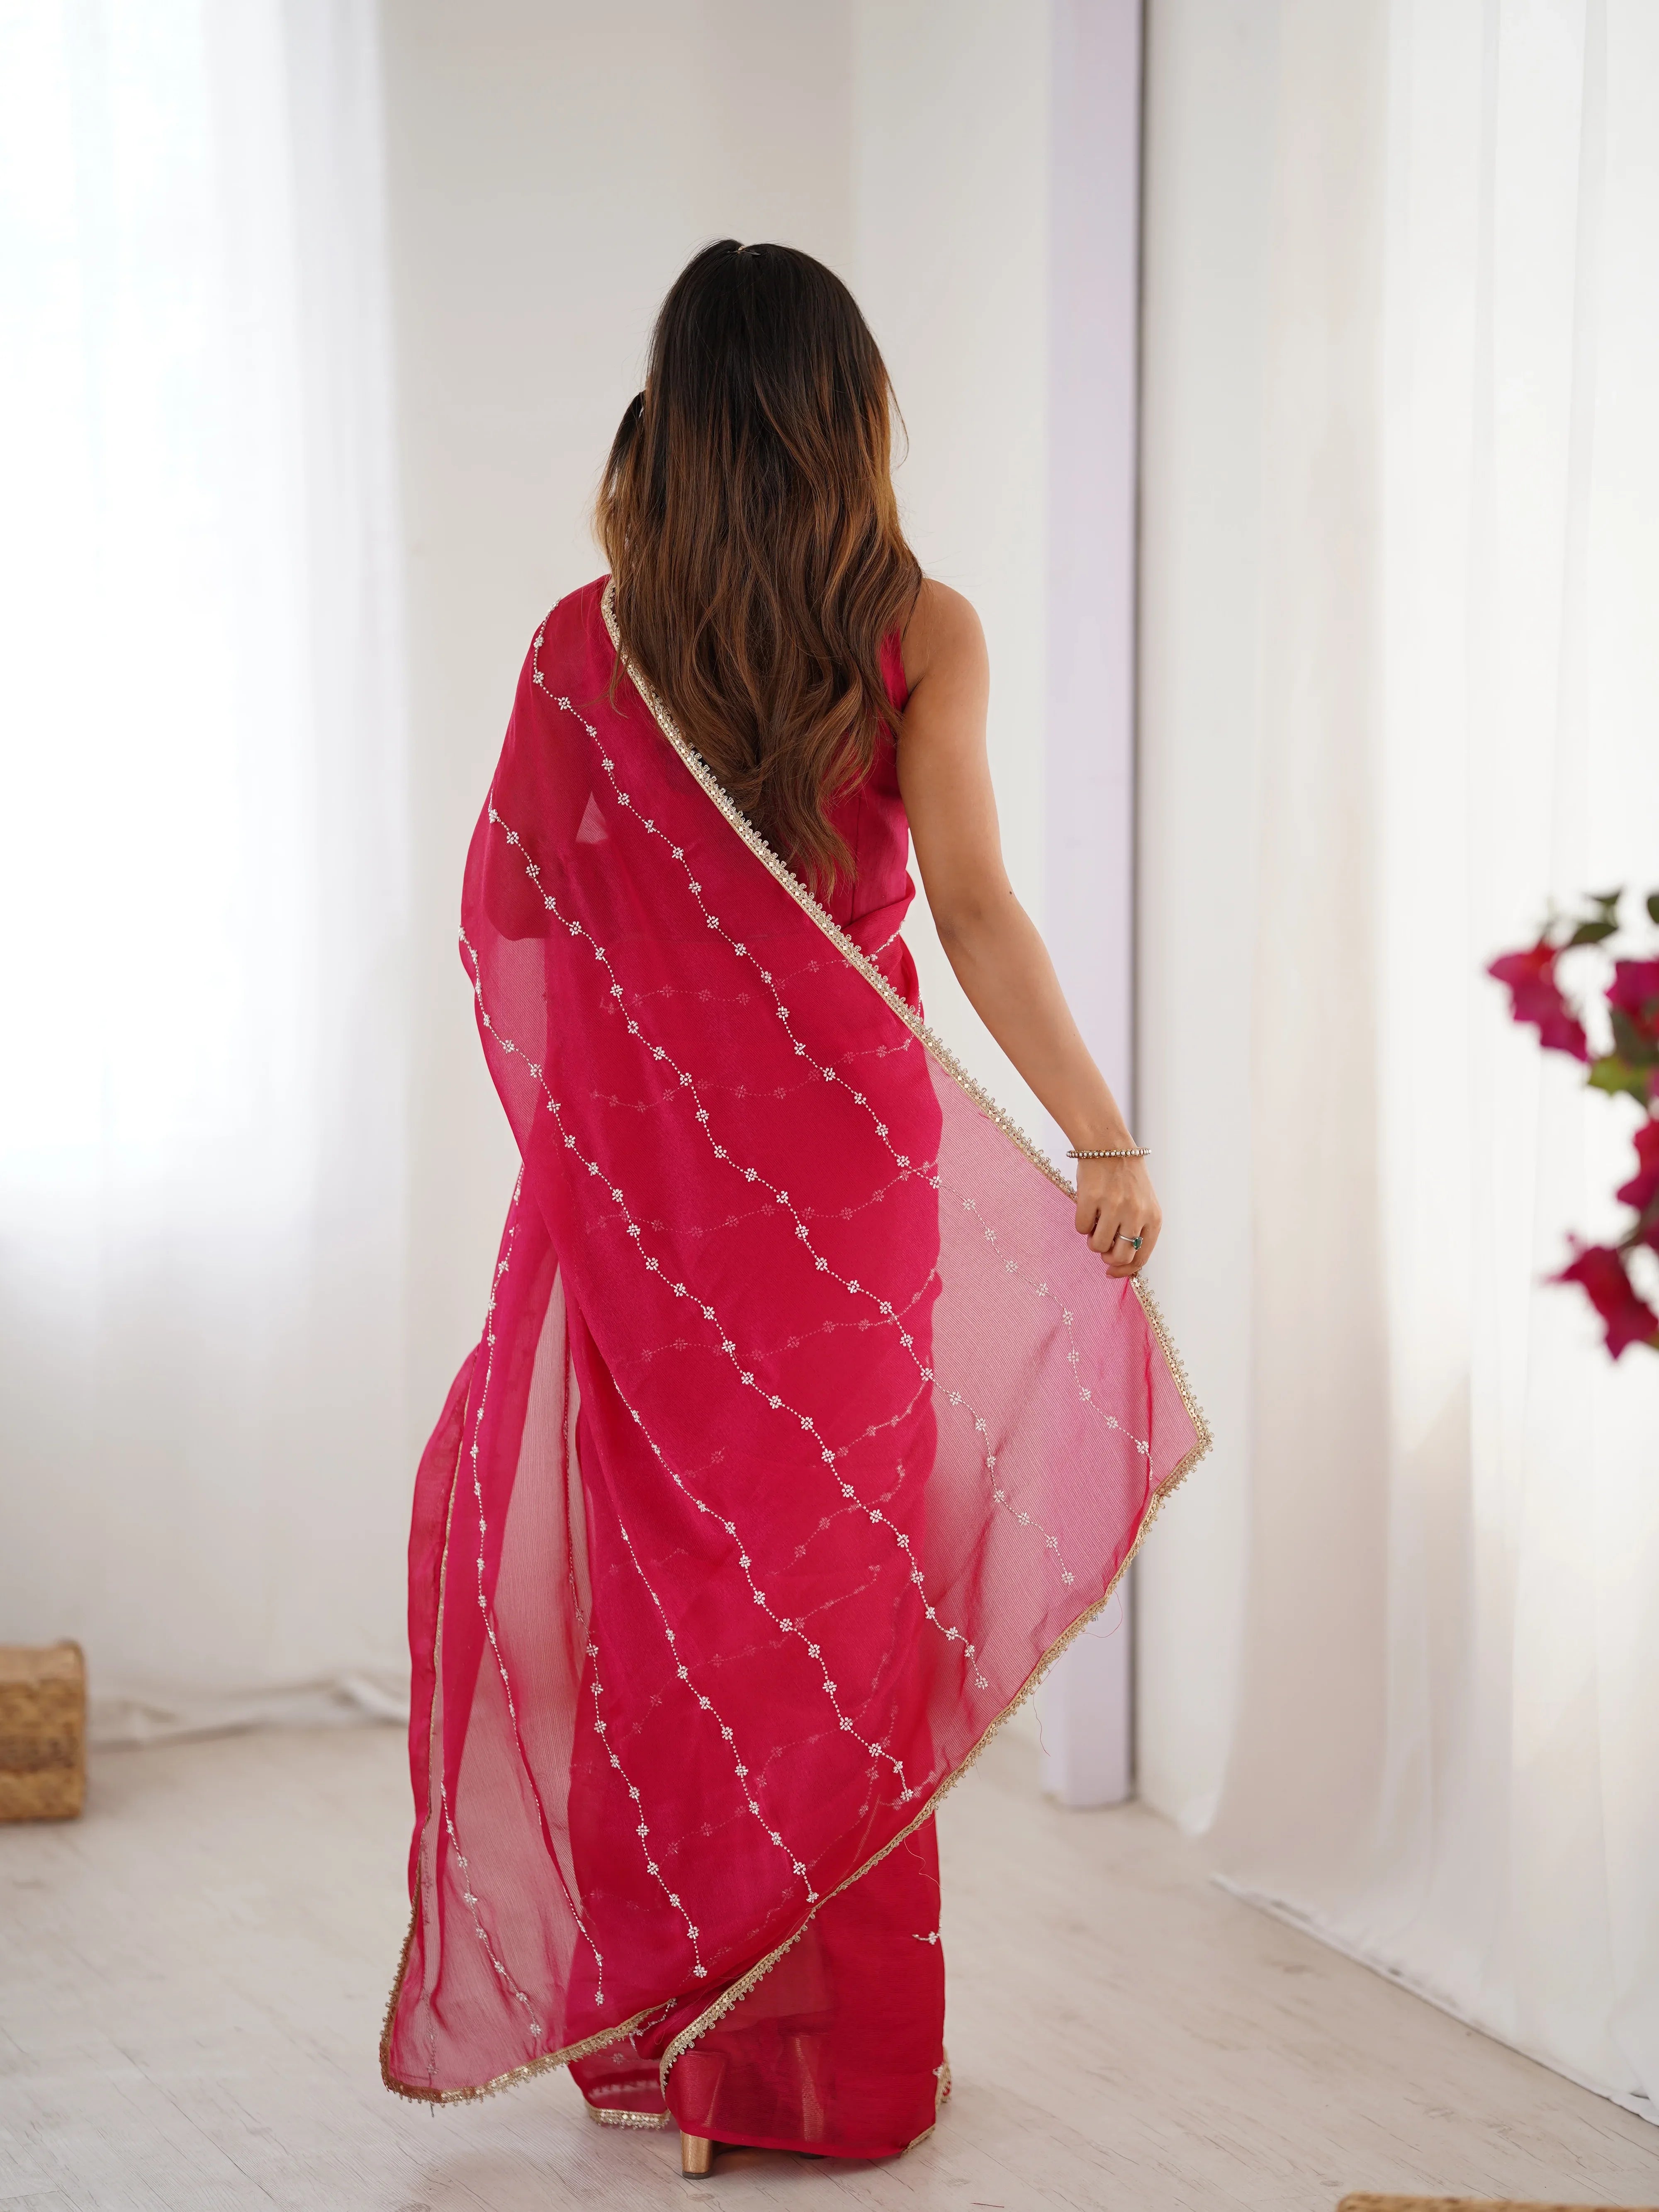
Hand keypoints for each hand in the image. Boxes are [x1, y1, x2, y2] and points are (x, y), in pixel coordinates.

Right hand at [1073, 1155, 1160, 1279]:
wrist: (1108, 1146)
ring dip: (1092, 1238)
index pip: (1141, 1257)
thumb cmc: (1126, 1179)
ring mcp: (1113, 1206)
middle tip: (1102, 1243)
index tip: (1110, 1272)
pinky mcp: (1091, 1199)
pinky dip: (1082, 1222)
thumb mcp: (1143, 1205)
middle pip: (1119, 1256)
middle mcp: (1136, 1214)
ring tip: (1096, 1221)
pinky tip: (1088, 1207)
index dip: (1124, 1271)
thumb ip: (1137, 1231)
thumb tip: (1119, 1262)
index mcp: (1153, 1218)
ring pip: (1097, 1245)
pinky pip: (1081, 1228)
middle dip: (1107, 1256)